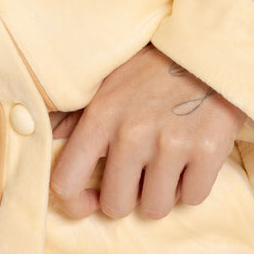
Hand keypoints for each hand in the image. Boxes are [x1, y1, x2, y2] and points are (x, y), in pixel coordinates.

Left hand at [48, 42, 247, 220]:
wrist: (209, 45)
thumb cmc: (152, 64)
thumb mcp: (107, 80)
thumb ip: (74, 113)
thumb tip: (44, 135)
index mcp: (101, 115)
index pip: (67, 183)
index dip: (76, 202)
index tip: (91, 198)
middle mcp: (132, 133)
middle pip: (116, 205)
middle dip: (127, 195)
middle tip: (139, 170)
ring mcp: (171, 143)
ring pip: (155, 208)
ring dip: (161, 192)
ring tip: (166, 161)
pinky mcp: (209, 151)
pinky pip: (192, 198)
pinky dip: (192, 185)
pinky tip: (191, 156)